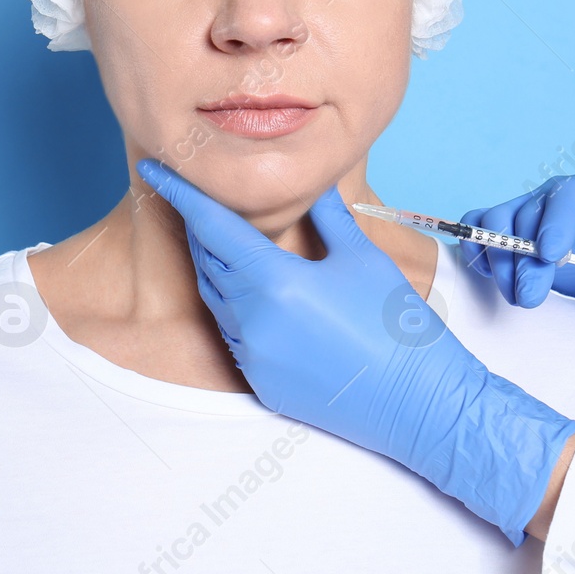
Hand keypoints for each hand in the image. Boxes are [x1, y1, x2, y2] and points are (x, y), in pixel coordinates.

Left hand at [136, 157, 574, 545]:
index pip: (212, 226)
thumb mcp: (362, 259)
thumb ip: (328, 217)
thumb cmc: (398, 328)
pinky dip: (232, 303)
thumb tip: (313, 182)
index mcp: (275, 283)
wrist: (418, 405)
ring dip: (215, 265)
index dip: (181, 194)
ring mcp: (253, 356)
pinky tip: (251, 288)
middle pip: (208, 260)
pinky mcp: (261, 383)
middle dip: (199, 226)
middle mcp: (252, 321)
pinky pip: (232, 332)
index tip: (156, 168)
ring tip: (223, 237)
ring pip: (215, 298)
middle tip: (196, 194)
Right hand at [461, 166, 574, 384]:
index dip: (554, 222)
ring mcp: (530, 212)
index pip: (568, 194)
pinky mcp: (510, 234)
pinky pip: (479, 228)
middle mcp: (558, 195)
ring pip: (495, 220)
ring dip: (498, 259)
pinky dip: (475, 247)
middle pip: (525, 213)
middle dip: (523, 258)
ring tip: (518, 295)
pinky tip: (487, 274)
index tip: (551, 257)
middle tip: (531, 297)